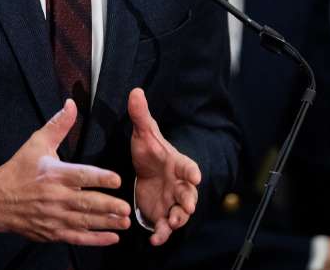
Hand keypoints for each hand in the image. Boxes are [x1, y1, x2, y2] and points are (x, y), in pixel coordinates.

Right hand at [0, 99, 130, 245]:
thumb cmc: (18, 170)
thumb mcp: (36, 143)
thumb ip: (58, 125)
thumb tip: (71, 104)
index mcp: (54, 174)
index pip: (81, 176)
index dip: (100, 178)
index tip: (117, 179)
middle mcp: (56, 197)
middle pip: (85, 203)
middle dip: (108, 206)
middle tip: (127, 208)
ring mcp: (54, 217)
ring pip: (84, 222)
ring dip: (106, 223)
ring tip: (125, 223)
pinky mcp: (52, 232)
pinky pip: (76, 237)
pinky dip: (94, 240)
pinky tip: (111, 238)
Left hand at [129, 87, 200, 245]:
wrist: (147, 173)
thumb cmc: (150, 153)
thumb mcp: (143, 134)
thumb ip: (140, 115)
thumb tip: (135, 91)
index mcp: (178, 164)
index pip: (187, 166)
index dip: (191, 171)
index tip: (194, 174)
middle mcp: (180, 184)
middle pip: (189, 193)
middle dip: (189, 200)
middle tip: (186, 206)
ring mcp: (173, 201)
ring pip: (181, 213)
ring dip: (178, 219)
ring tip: (171, 223)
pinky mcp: (163, 215)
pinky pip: (166, 227)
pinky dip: (162, 234)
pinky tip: (154, 239)